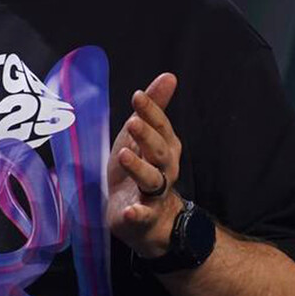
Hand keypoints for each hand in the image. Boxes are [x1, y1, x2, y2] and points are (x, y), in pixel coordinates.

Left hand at [107, 73, 183, 257]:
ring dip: (139, 168)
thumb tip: (170, 76)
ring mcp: (155, 194)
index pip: (161, 127)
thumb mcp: (143, 138)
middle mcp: (165, 169)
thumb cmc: (143, 169)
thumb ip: (154, 109)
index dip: (151, 112)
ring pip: (152, 180)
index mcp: (165, 148)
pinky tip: (130, 211)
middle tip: (132, 123)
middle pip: (160, 152)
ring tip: (124, 156)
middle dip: (148, 137)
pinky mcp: (144, 216)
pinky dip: (138, 213)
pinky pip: (143, 215)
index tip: (137, 97)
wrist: (149, 220)